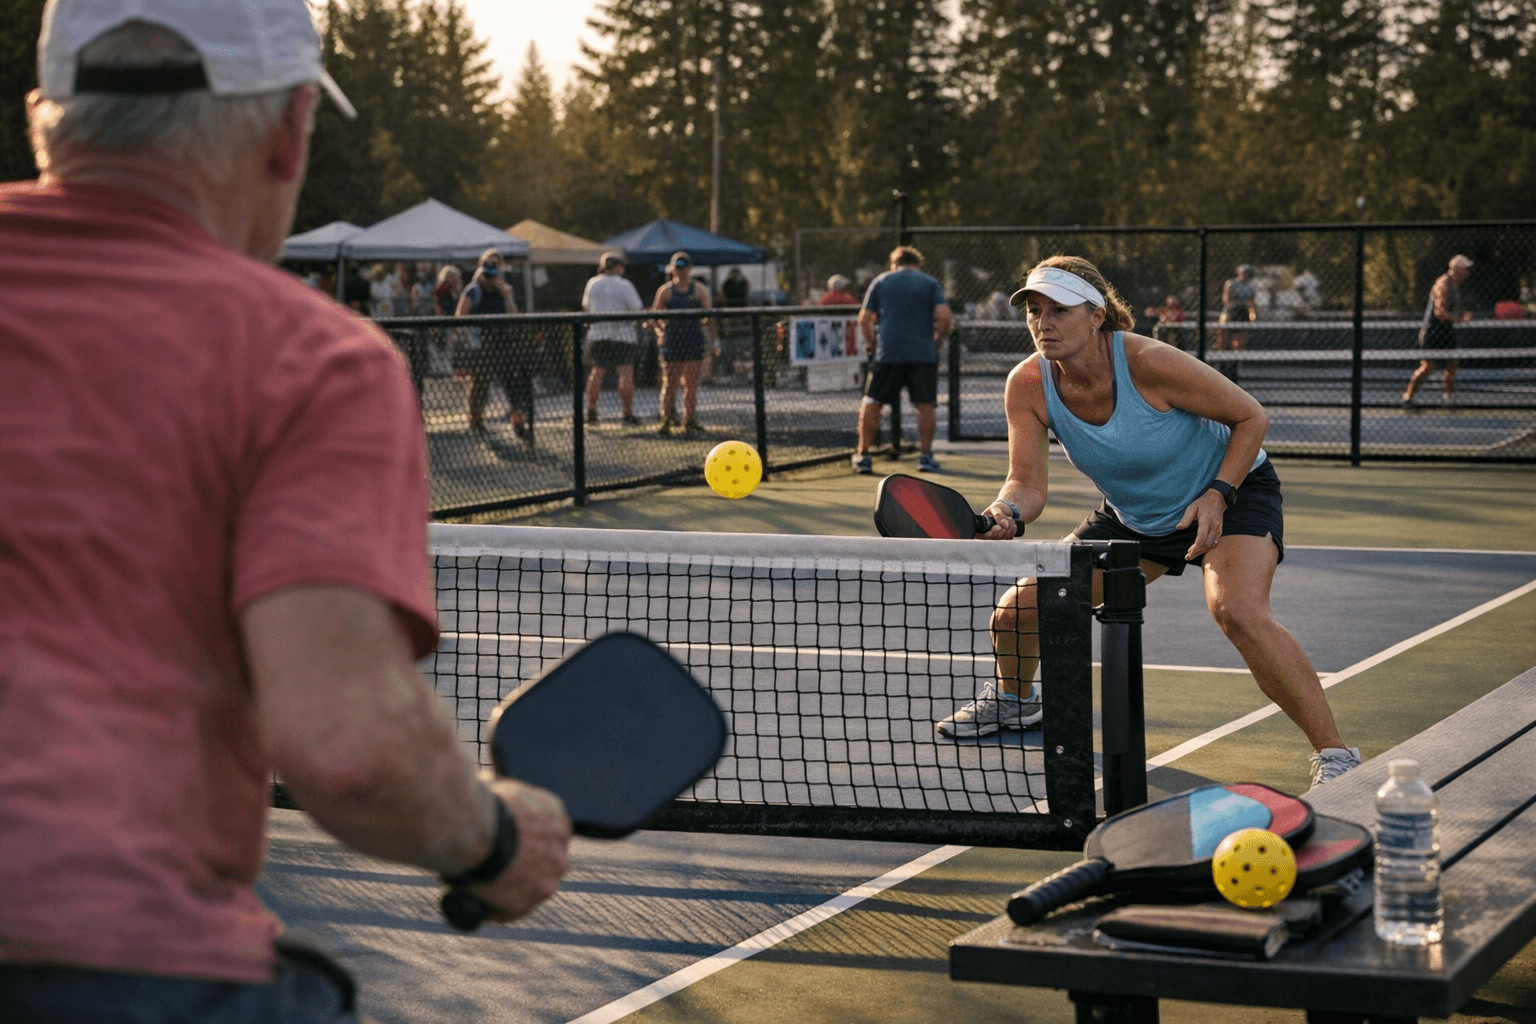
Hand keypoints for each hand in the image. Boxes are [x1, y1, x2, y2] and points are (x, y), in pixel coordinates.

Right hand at [465, 778, 570, 923]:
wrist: (476, 830)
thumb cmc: (482, 806)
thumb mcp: (500, 788)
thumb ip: (504, 794)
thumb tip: (489, 783)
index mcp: (556, 818)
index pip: (548, 835)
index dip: (529, 842)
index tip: (512, 848)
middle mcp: (560, 849)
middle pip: (546, 863)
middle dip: (526, 867)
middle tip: (498, 870)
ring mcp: (549, 877)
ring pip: (533, 888)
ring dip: (514, 891)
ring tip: (485, 888)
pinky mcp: (530, 901)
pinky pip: (513, 910)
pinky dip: (496, 909)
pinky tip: (479, 905)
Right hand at [979, 503, 1019, 540]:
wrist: (1005, 509)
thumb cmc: (997, 508)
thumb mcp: (996, 507)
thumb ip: (998, 515)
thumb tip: (1005, 525)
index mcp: (982, 526)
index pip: (983, 536)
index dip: (991, 533)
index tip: (998, 527)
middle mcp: (987, 534)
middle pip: (994, 537)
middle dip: (1003, 528)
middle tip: (1005, 520)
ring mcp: (996, 537)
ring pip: (1003, 538)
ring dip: (1009, 528)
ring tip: (1009, 519)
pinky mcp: (1003, 538)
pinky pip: (1009, 538)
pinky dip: (1013, 530)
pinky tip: (1012, 524)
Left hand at [1175, 490, 1226, 560]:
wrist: (1217, 500)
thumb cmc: (1203, 503)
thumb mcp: (1192, 507)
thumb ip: (1186, 518)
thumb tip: (1178, 528)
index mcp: (1206, 520)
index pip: (1202, 537)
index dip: (1196, 546)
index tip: (1189, 552)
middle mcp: (1214, 526)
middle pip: (1206, 544)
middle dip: (1197, 551)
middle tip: (1188, 556)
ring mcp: (1218, 529)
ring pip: (1211, 545)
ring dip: (1202, 551)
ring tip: (1191, 555)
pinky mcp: (1219, 531)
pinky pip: (1214, 543)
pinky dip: (1207, 548)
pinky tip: (1200, 550)